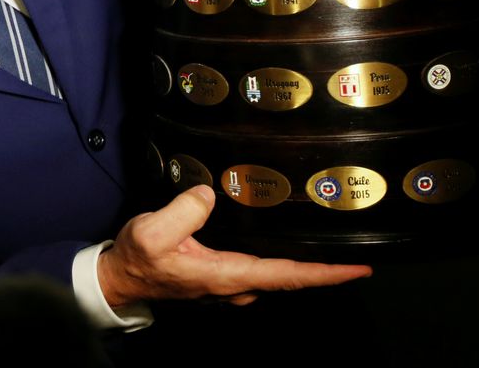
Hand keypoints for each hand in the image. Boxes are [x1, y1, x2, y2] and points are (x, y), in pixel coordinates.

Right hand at [97, 185, 371, 307]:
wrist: (120, 278)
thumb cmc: (137, 258)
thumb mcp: (153, 231)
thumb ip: (184, 211)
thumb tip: (211, 193)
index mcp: (226, 274)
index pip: (287, 275)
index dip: (325, 273)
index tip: (358, 268)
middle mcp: (235, 285)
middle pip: (290, 279)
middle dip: (324, 270)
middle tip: (357, 256)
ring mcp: (229, 284)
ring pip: (277, 277)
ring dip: (304, 266)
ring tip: (330, 248)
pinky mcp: (222, 277)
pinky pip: (262, 270)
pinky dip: (283, 263)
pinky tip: (287, 247)